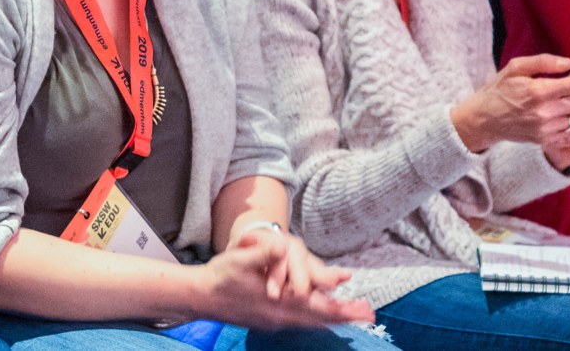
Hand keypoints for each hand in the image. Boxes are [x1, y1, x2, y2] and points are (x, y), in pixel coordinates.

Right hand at [197, 237, 373, 329]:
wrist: (200, 296)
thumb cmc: (220, 275)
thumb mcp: (241, 259)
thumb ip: (264, 254)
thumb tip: (282, 246)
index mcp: (276, 302)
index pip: (314, 305)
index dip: (337, 303)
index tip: (358, 302)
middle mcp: (279, 316)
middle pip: (318, 318)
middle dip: (345, 316)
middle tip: (369, 314)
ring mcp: (275, 321)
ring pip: (311, 322)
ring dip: (335, 319)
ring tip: (357, 316)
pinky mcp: (270, 321)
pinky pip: (301, 323)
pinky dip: (319, 320)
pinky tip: (327, 318)